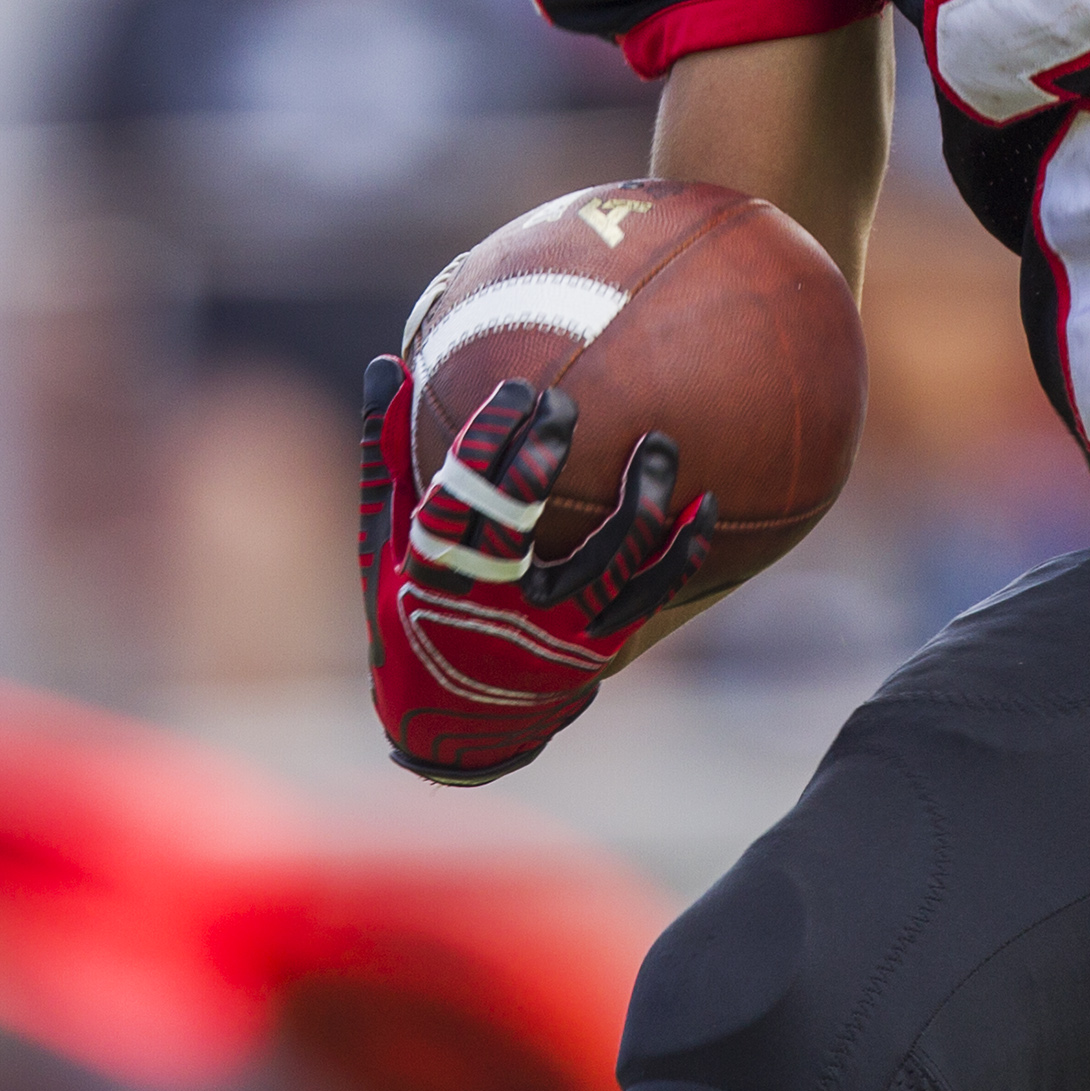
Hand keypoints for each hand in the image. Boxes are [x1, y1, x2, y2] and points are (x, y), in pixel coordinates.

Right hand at [357, 357, 715, 784]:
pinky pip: (648, 595)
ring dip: (639, 501)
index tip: (519, 389)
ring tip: (659, 444)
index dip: (489, 441)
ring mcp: (548, 632)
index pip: (458, 498)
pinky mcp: (593, 648)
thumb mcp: (382, 544)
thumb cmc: (409, 614)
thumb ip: (387, 456)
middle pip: (519, 523)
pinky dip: (682, 551)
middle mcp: (490, 606)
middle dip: (540, 458)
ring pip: (604, 563)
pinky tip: (707, 502)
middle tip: (566, 404)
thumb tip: (385, 364)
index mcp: (432, 574)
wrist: (450, 726)